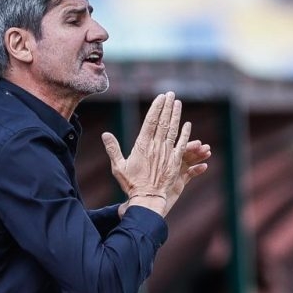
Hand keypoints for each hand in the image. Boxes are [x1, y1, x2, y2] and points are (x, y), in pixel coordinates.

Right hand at [101, 92, 208, 217]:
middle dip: (167, 106)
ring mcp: (167, 153)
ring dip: (176, 115)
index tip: (160, 97)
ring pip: (173, 130)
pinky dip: (185, 134)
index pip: (150, 121)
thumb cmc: (131, 184)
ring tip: (178, 103)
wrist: (147, 198)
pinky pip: (181, 144)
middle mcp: (156, 146)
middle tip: (170, 94)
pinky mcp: (175, 162)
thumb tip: (105, 134)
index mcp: (142, 145)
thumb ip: (113, 149)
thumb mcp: (118, 166)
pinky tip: (187, 124)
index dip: (156, 108)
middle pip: (163, 122)